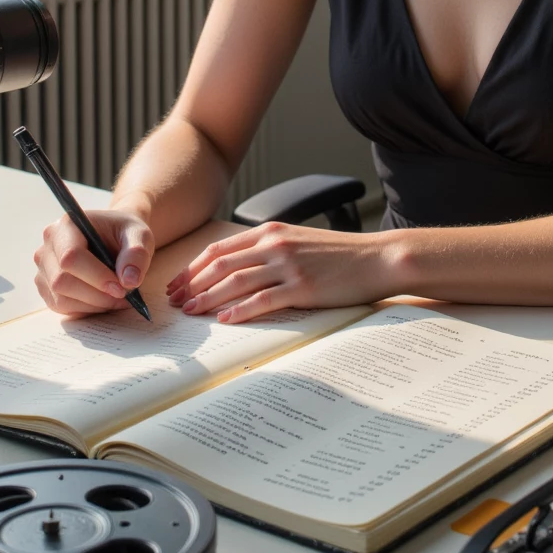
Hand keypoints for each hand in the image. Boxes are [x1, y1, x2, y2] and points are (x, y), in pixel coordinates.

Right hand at [34, 208, 153, 315]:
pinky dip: (85, 309)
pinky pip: (61, 307)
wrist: (115, 238)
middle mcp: (48, 246)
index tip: (122, 288)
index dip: (97, 277)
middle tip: (124, 295)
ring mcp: (44, 268)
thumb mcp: (140, 235)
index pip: (71, 257)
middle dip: (96, 295)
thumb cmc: (124, 233)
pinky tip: (103, 300)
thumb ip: (137, 253)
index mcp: (67, 225)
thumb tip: (129, 281)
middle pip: (62, 281)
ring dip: (93, 305)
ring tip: (117, 298)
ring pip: (60, 298)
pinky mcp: (46, 286)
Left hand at [166, 222, 397, 323]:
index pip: (220, 249)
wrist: (377, 258)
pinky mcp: (302, 288)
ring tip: (191, 312)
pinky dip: (240, 310)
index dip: (194, 266)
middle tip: (175, 301)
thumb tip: (239, 269)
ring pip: (235, 282)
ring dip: (208, 298)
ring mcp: (288, 266)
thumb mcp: (299, 241)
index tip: (178, 283)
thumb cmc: (340, 254)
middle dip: (192, 284)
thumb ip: (270, 249)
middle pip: (220, 264)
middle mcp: (275, 245)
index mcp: (271, 232)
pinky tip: (225, 320)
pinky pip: (262, 300)